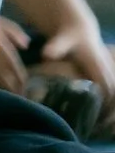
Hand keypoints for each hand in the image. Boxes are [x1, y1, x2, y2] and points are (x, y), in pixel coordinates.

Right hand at [0, 16, 30, 94]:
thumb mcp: (2, 23)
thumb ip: (15, 34)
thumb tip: (26, 46)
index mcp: (6, 52)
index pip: (17, 71)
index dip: (22, 81)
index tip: (27, 89)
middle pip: (8, 80)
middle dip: (14, 89)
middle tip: (19, 98)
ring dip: (2, 88)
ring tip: (6, 96)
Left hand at [32, 15, 114, 131]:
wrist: (79, 27)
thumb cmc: (69, 35)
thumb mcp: (62, 39)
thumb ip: (55, 47)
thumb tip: (45, 55)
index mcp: (97, 63)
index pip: (106, 86)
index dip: (104, 101)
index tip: (99, 116)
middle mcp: (106, 67)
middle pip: (114, 91)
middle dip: (110, 108)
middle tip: (101, 126)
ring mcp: (108, 69)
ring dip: (111, 106)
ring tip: (103, 124)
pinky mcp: (107, 72)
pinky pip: (112, 88)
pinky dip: (110, 100)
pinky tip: (103, 113)